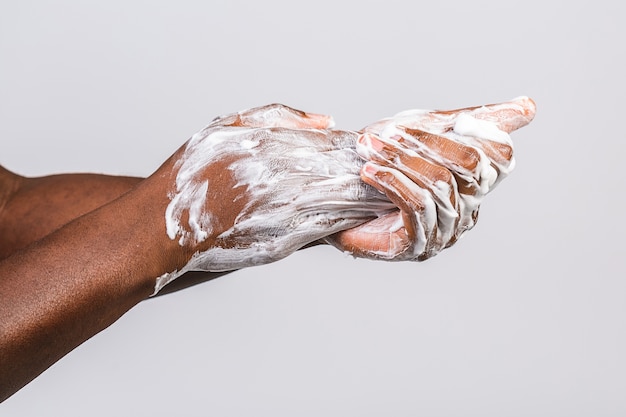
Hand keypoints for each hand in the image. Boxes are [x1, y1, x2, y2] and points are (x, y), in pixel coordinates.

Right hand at [151, 104, 393, 291]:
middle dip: (374, 174)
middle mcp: (287, 182)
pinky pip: (327, 229)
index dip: (358, 146)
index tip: (375, 145)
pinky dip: (349, 220)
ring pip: (345, 204)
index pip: (334, 144)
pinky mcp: (285, 244)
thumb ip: (278, 117)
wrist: (164, 229)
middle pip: (346, 175)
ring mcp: (288, 216)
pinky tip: (362, 215)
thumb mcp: (228, 126)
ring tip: (391, 194)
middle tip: (399, 171)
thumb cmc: (192, 174)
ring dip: (371, 199)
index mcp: (276, 148)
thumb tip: (326, 120)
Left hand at [325, 97, 535, 260]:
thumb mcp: (428, 131)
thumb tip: (530, 106)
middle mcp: (466, 210)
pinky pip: (416, 206)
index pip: (501, 157)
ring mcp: (444, 232)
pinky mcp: (417, 246)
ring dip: (399, 160)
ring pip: (439, 185)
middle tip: (389, 132)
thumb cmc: (386, 165)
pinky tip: (370, 171)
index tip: (453, 119)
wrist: (340, 198)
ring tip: (368, 147)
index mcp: (474, 184)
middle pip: (470, 167)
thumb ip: (473, 120)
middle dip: (428, 142)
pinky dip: (391, 181)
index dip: (484, 134)